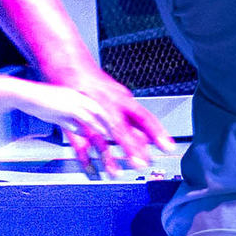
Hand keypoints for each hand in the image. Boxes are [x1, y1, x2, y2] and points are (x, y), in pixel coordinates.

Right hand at [47, 61, 169, 170]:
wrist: (67, 62)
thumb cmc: (94, 81)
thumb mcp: (117, 95)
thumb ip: (130, 116)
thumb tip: (147, 136)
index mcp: (121, 97)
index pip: (143, 116)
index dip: (156, 132)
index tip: (167, 146)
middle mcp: (105, 103)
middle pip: (120, 127)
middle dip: (131, 147)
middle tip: (141, 163)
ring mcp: (86, 109)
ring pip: (98, 135)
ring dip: (108, 155)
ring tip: (116, 173)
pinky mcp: (69, 117)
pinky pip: (77, 140)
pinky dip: (85, 157)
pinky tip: (91, 170)